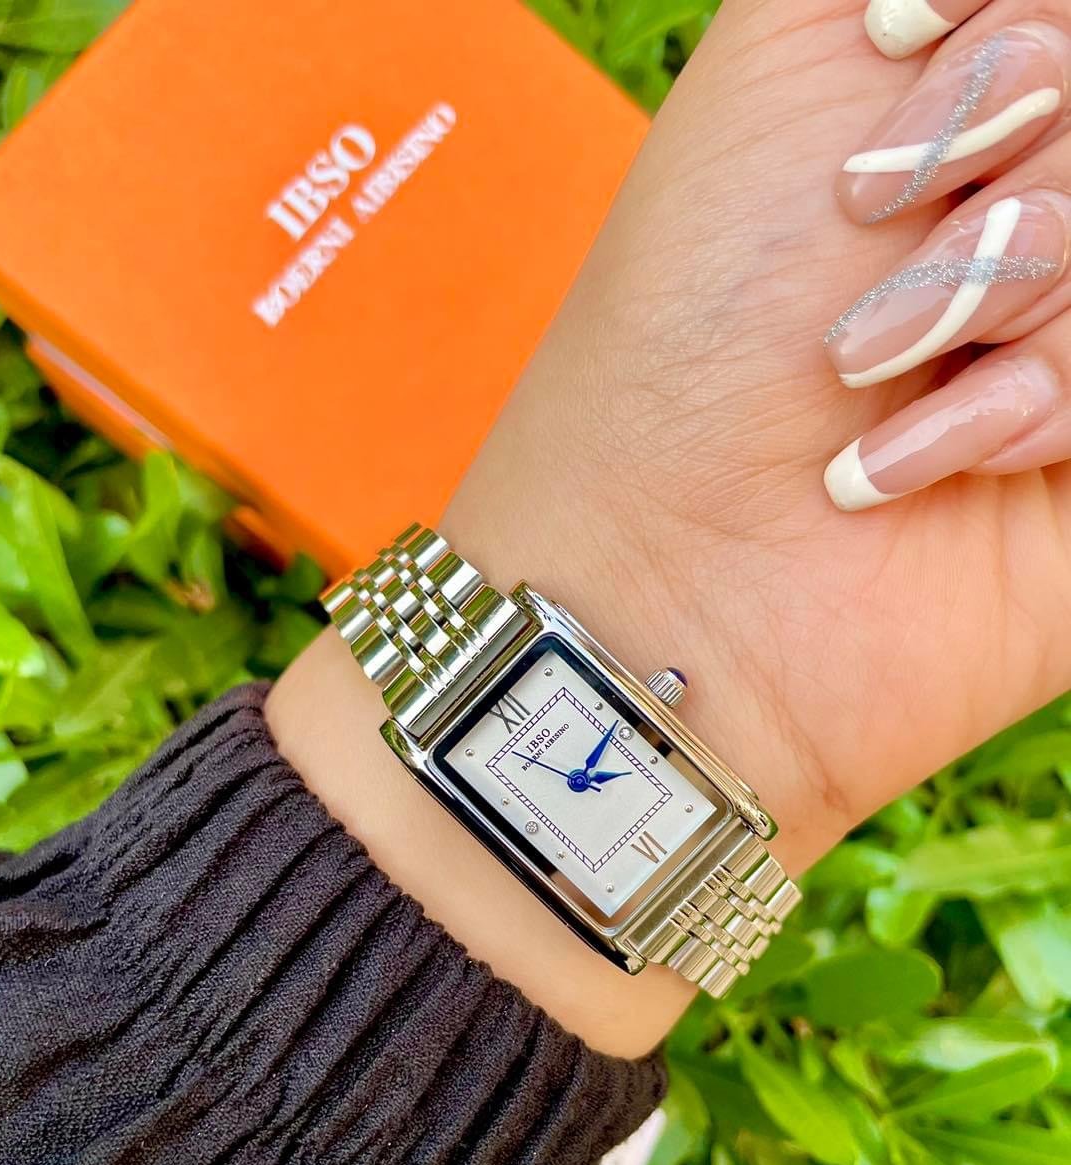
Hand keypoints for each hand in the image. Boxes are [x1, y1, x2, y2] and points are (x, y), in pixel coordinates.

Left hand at [446, 0, 1070, 883]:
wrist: (679, 561)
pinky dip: (1046, 399)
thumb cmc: (696, 314)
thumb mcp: (780, 59)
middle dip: (995, 137)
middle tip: (865, 225)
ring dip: (1006, 282)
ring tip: (875, 373)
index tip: (885, 56)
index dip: (999, 37)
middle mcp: (1041, 206)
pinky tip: (929, 464)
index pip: (1051, 14)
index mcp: (976, 90)